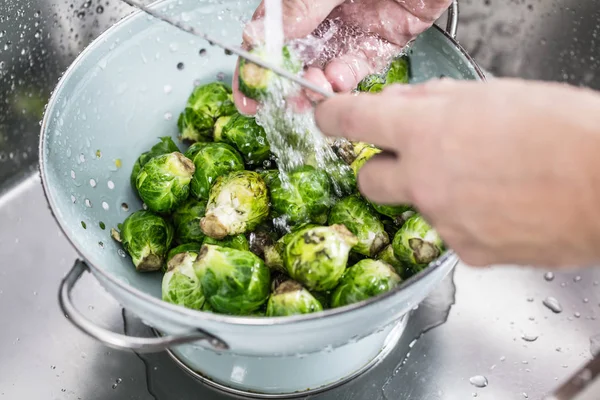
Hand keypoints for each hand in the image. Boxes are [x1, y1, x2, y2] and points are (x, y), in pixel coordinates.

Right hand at [233, 0, 452, 114]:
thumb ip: (299, 6)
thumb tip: (256, 36)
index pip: (269, 33)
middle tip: (288, 99)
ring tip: (316, 89)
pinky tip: (339, 78)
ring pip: (327, 66)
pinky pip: (361, 64)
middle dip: (290, 82)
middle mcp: (324, 11)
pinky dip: (348, 77)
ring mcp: (353, 26)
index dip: (255, 64)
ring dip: (318, 84)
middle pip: (297, 56)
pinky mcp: (384, 37)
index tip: (248, 94)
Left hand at [314, 78, 599, 267]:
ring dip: (432, 192)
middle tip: (409, 158)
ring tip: (482, 179)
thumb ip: (433, 102)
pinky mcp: (466, 251)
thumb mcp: (492, 96)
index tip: (327, 119)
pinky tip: (498, 206)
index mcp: (425, 132)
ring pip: (415, 206)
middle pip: (368, 179)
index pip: (352, 121)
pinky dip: (464, 219)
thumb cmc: (564, 132)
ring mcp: (443, 220)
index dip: (332, 117)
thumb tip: (399, 105)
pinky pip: (449, 232)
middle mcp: (424, 180)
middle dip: (380, 168)